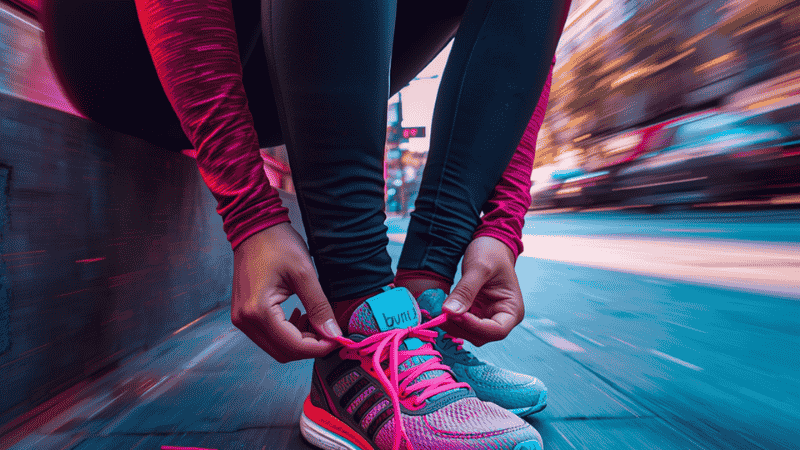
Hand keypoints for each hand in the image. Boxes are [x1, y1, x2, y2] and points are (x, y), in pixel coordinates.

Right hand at [230, 222, 341, 362]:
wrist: (253, 227)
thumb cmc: (276, 243)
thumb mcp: (304, 273)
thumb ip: (319, 306)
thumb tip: (333, 333)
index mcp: (259, 310)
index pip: (293, 345)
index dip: (319, 347)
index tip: (337, 339)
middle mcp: (245, 320)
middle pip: (283, 352)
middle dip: (310, 347)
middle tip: (330, 332)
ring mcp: (241, 318)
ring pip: (276, 347)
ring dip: (299, 341)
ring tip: (315, 321)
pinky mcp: (243, 314)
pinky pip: (268, 336)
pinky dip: (287, 334)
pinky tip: (300, 316)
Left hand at [440, 236, 523, 345]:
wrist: (490, 244)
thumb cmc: (491, 253)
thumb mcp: (479, 268)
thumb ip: (465, 291)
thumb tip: (449, 312)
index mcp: (512, 310)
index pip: (497, 330)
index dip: (475, 327)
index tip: (454, 315)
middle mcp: (502, 318)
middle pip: (481, 336)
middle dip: (460, 327)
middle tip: (440, 314)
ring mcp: (487, 317)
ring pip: (469, 333)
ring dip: (452, 326)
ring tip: (437, 312)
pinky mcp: (474, 313)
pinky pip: (461, 323)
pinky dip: (450, 320)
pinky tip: (439, 311)